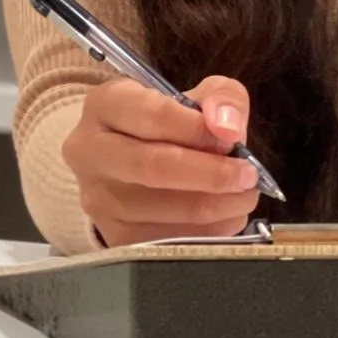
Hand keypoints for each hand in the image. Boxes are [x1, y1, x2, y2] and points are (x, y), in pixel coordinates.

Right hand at [62, 75, 260, 248]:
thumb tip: (228, 128)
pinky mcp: (114, 237)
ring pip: (164, 210)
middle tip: (247, 176)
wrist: (127, 162)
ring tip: (243, 195)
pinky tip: (225, 216)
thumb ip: (220, 99)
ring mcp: (97, 199)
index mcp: (105, 105)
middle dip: (211, 173)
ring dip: (216, 206)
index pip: (152, 115)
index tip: (234, 139)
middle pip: (153, 166)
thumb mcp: (193, 96)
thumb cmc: (166, 124)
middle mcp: (89, 151)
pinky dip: (208, 231)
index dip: (198, 129)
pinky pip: (168, 240)